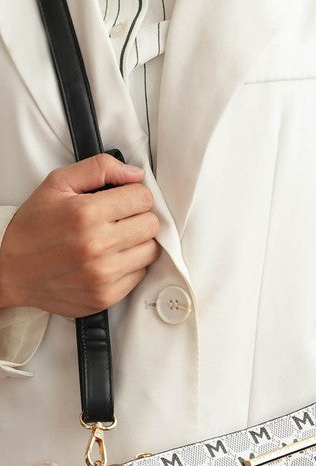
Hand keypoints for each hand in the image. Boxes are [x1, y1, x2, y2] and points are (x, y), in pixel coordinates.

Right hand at [0, 153, 159, 316]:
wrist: (10, 272)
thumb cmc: (33, 228)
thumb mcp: (57, 184)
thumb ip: (99, 169)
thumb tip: (135, 174)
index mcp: (86, 214)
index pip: (143, 198)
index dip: (134, 195)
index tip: (123, 199)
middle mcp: (97, 246)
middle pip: (151, 225)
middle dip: (138, 217)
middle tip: (118, 219)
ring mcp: (103, 275)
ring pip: (151, 251)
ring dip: (137, 242)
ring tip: (113, 239)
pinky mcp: (107, 296)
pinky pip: (140, 275)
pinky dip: (130, 265)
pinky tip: (109, 259)